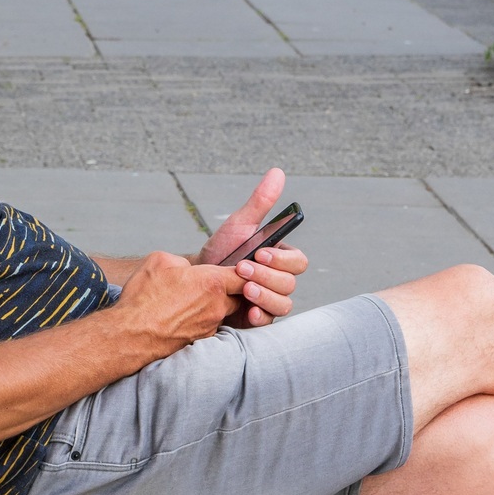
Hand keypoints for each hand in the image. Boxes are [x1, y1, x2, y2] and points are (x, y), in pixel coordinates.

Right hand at [113, 253, 242, 361]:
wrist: (131, 334)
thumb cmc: (144, 297)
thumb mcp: (160, 260)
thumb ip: (182, 262)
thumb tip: (188, 270)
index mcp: (212, 282)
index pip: (244, 276)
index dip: (244, 272)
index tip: (239, 271)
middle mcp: (217, 307)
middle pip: (238, 297)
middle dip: (230, 290)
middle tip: (213, 285)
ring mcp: (210, 326)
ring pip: (222, 313)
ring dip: (213, 307)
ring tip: (191, 302)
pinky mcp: (200, 341)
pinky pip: (208, 327)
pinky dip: (200, 321)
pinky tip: (182, 318)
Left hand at [200, 169, 305, 326]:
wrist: (196, 279)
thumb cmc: (222, 251)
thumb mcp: (239, 225)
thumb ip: (260, 202)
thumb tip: (277, 173)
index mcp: (281, 258)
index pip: (297, 261)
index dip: (282, 258)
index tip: (261, 252)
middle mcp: (279, 281)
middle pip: (290, 283)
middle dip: (267, 276)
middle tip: (242, 269)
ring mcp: (270, 301)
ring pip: (283, 304)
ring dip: (264, 296)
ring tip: (242, 289)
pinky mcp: (257, 318)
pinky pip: (269, 321)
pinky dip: (260, 316)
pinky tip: (247, 310)